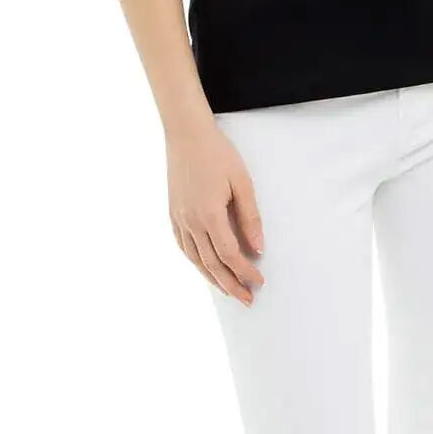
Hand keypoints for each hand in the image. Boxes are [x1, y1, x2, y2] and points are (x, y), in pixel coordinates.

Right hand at [167, 119, 263, 305]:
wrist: (186, 134)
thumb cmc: (218, 154)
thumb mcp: (242, 183)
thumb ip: (250, 218)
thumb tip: (258, 249)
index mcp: (209, 215)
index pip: (230, 255)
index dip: (245, 272)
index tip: (259, 282)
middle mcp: (191, 222)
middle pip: (212, 264)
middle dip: (231, 284)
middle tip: (247, 299)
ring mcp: (179, 219)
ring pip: (196, 260)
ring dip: (213, 279)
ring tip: (228, 291)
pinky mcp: (173, 214)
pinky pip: (183, 247)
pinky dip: (195, 262)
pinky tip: (204, 268)